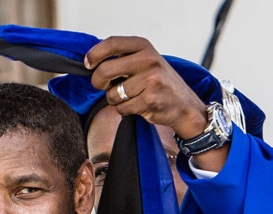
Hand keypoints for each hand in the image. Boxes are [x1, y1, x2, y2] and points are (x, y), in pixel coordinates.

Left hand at [84, 37, 226, 168]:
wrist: (185, 106)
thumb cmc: (161, 84)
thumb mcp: (146, 61)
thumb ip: (124, 58)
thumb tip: (92, 62)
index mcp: (144, 47)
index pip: (112, 44)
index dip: (94, 54)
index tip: (88, 64)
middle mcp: (148, 60)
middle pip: (105, 70)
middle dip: (98, 82)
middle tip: (103, 86)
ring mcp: (150, 80)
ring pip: (113, 93)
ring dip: (116, 100)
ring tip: (130, 97)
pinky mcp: (150, 100)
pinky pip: (122, 108)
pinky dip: (125, 110)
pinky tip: (138, 106)